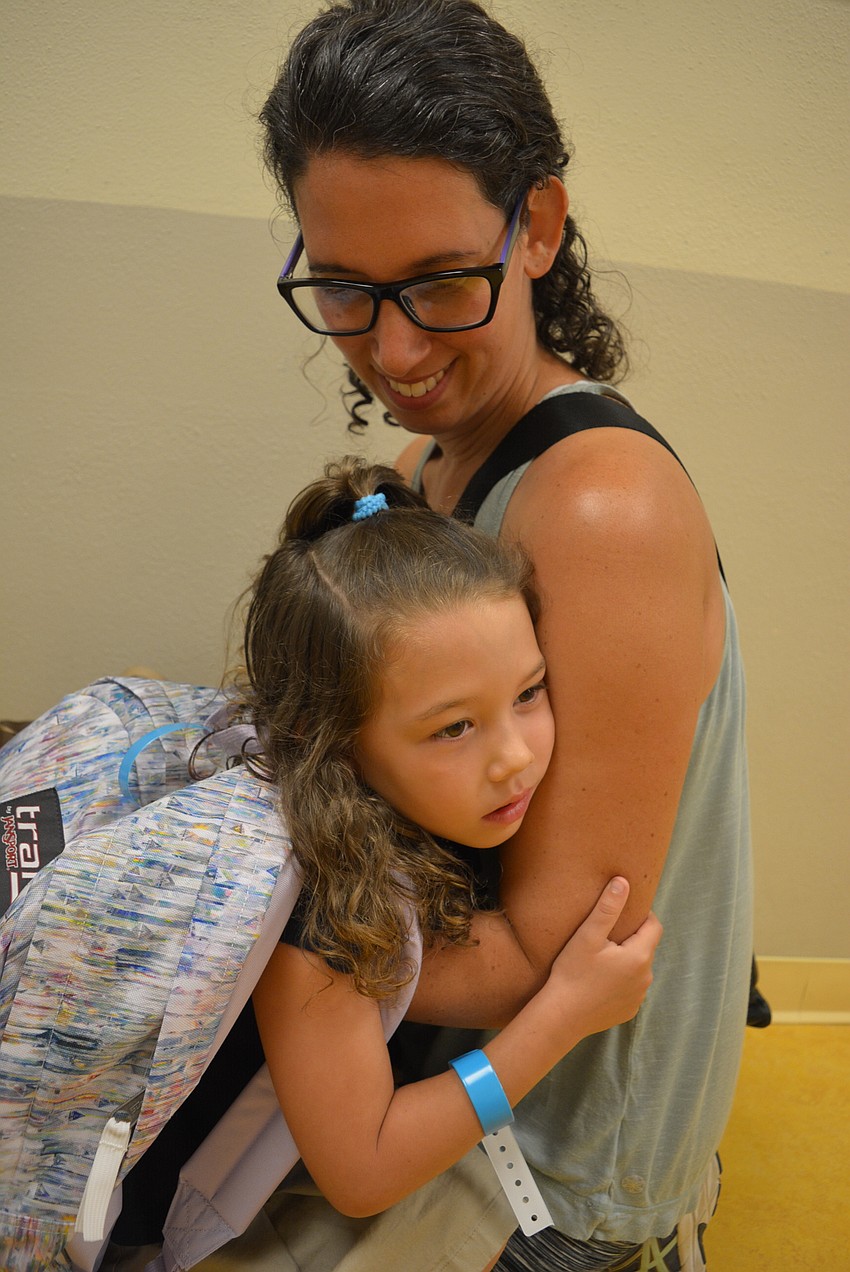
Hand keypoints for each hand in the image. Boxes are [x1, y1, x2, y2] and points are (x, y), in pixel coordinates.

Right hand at [545, 877, 660, 1035]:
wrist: (562, 1017)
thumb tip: (623, 882)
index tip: (624, 911)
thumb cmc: (572, 973)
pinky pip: (630, 988)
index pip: (654, 926)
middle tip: (606, 933)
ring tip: (601, 956)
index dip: (642, 915)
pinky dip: (621, 981)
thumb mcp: (588, 935)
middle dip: (631, 937)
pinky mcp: (628, 1011)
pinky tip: (600, 979)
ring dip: (626, 960)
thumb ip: (608, 907)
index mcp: (639, 956)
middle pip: (645, 947)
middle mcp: (646, 978)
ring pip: (638, 969)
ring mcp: (638, 997)